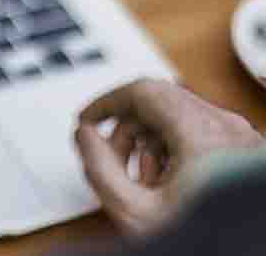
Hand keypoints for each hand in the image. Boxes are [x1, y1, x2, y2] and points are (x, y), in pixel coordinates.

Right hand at [76, 79, 264, 235]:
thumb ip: (99, 169)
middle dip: (126, 132)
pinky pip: (198, 134)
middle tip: (110, 160)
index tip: (88, 120)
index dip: (106, 103)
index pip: (142, 92)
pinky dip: (173, 151)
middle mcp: (225, 127)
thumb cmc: (205, 237)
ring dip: (149, 144)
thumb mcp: (135, 211)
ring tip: (144, 182)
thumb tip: (84, 135)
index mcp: (201, 134)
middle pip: (158, 105)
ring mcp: (239, 137)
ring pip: (177, 119)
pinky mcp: (244, 150)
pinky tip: (168, 184)